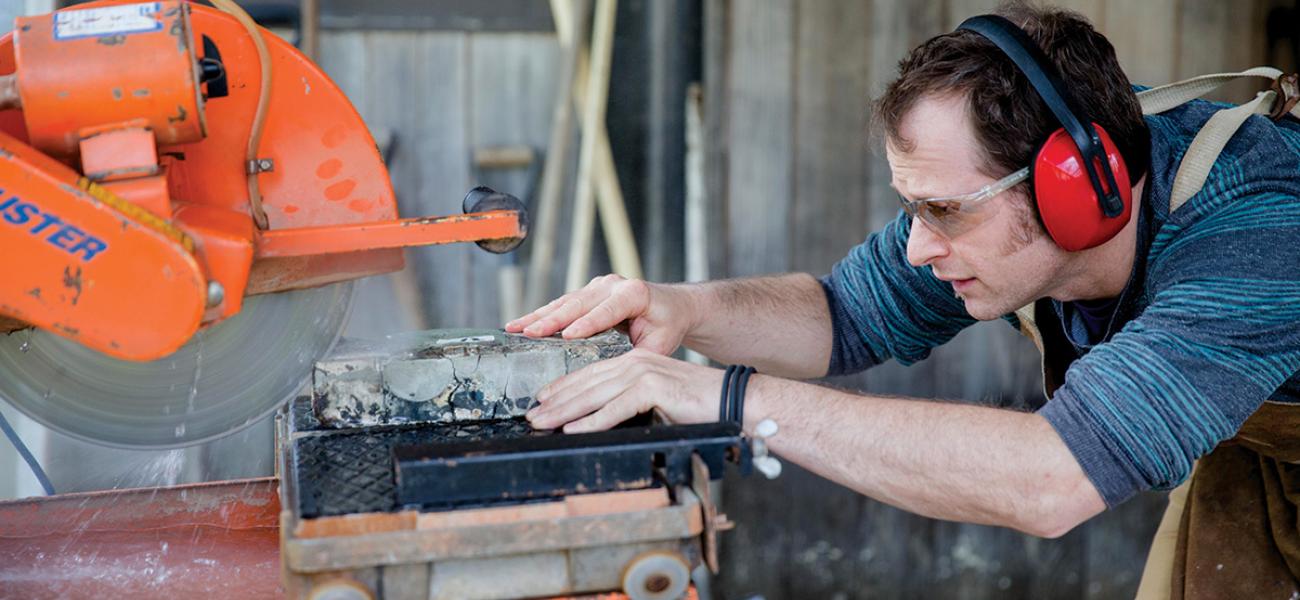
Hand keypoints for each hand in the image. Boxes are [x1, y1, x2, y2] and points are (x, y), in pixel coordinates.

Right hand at [505, 274, 695, 354]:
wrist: (673, 306)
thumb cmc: (667, 326)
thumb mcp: (660, 345)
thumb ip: (638, 356)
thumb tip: (613, 376)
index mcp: (634, 294)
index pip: (606, 310)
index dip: (587, 324)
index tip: (567, 336)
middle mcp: (614, 285)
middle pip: (578, 304)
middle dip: (551, 320)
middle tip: (528, 333)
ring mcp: (599, 286)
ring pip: (565, 303)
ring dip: (538, 317)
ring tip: (515, 328)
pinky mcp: (589, 292)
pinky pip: (563, 304)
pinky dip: (541, 315)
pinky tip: (522, 324)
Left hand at [526, 349, 722, 432]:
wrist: (732, 400)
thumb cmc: (698, 405)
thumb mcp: (657, 398)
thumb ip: (631, 401)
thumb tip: (602, 417)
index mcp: (635, 361)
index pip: (590, 374)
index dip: (563, 388)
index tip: (542, 400)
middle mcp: (636, 362)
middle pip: (587, 383)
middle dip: (556, 401)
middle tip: (532, 416)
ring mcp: (644, 373)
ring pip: (595, 395)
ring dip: (565, 412)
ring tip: (543, 424)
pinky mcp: (654, 388)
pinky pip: (617, 409)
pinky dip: (593, 421)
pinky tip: (574, 430)